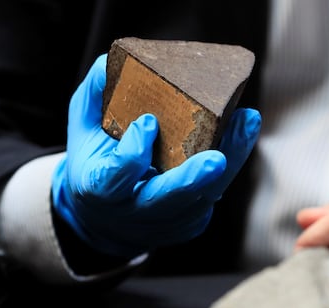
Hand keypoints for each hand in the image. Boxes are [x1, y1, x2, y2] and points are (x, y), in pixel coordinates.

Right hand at [51, 54, 260, 257]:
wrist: (108, 214)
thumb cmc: (96, 164)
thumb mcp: (83, 130)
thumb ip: (93, 98)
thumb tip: (111, 64)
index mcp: (101, 190)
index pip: (115, 178)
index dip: (131, 154)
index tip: (148, 122)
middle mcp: (135, 210)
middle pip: (167, 199)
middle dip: (193, 178)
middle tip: (217, 157)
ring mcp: (165, 220)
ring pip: (202, 197)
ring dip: (228, 162)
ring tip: (245, 123)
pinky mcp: (189, 222)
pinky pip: (213, 194)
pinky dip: (229, 165)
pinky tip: (240, 136)